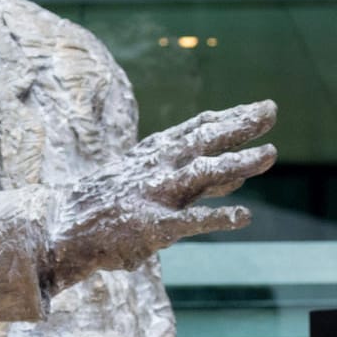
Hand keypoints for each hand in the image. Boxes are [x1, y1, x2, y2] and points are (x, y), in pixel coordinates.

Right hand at [48, 100, 276, 291]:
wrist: (66, 228)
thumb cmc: (112, 206)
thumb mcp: (150, 182)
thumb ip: (197, 179)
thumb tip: (240, 175)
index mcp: (155, 154)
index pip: (197, 129)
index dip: (230, 117)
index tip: (259, 108)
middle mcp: (159, 168)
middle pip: (205, 140)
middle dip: (239, 125)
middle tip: (271, 111)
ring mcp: (157, 195)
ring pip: (203, 173)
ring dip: (238, 162)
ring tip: (270, 154)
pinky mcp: (154, 226)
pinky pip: (192, 220)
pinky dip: (219, 216)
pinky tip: (244, 216)